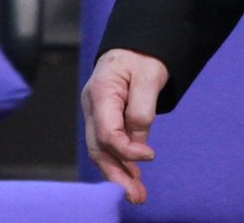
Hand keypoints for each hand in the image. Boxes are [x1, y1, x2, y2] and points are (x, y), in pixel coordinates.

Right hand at [82, 48, 169, 204]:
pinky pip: (108, 145)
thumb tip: (138, 142)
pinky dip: (121, 162)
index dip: (127, 150)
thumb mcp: (149, 76)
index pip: (107, 133)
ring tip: (138, 194)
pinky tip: (133, 178)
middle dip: (117, 174)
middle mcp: (92, 107)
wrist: (135, 47)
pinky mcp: (103, 120)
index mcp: (100, 92)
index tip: (151, 156)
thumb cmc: (142, 57)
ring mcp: (95, 114)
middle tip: (136, 195)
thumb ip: (143, 109)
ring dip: (119, 174)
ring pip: (101, 151)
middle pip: (98, 148)